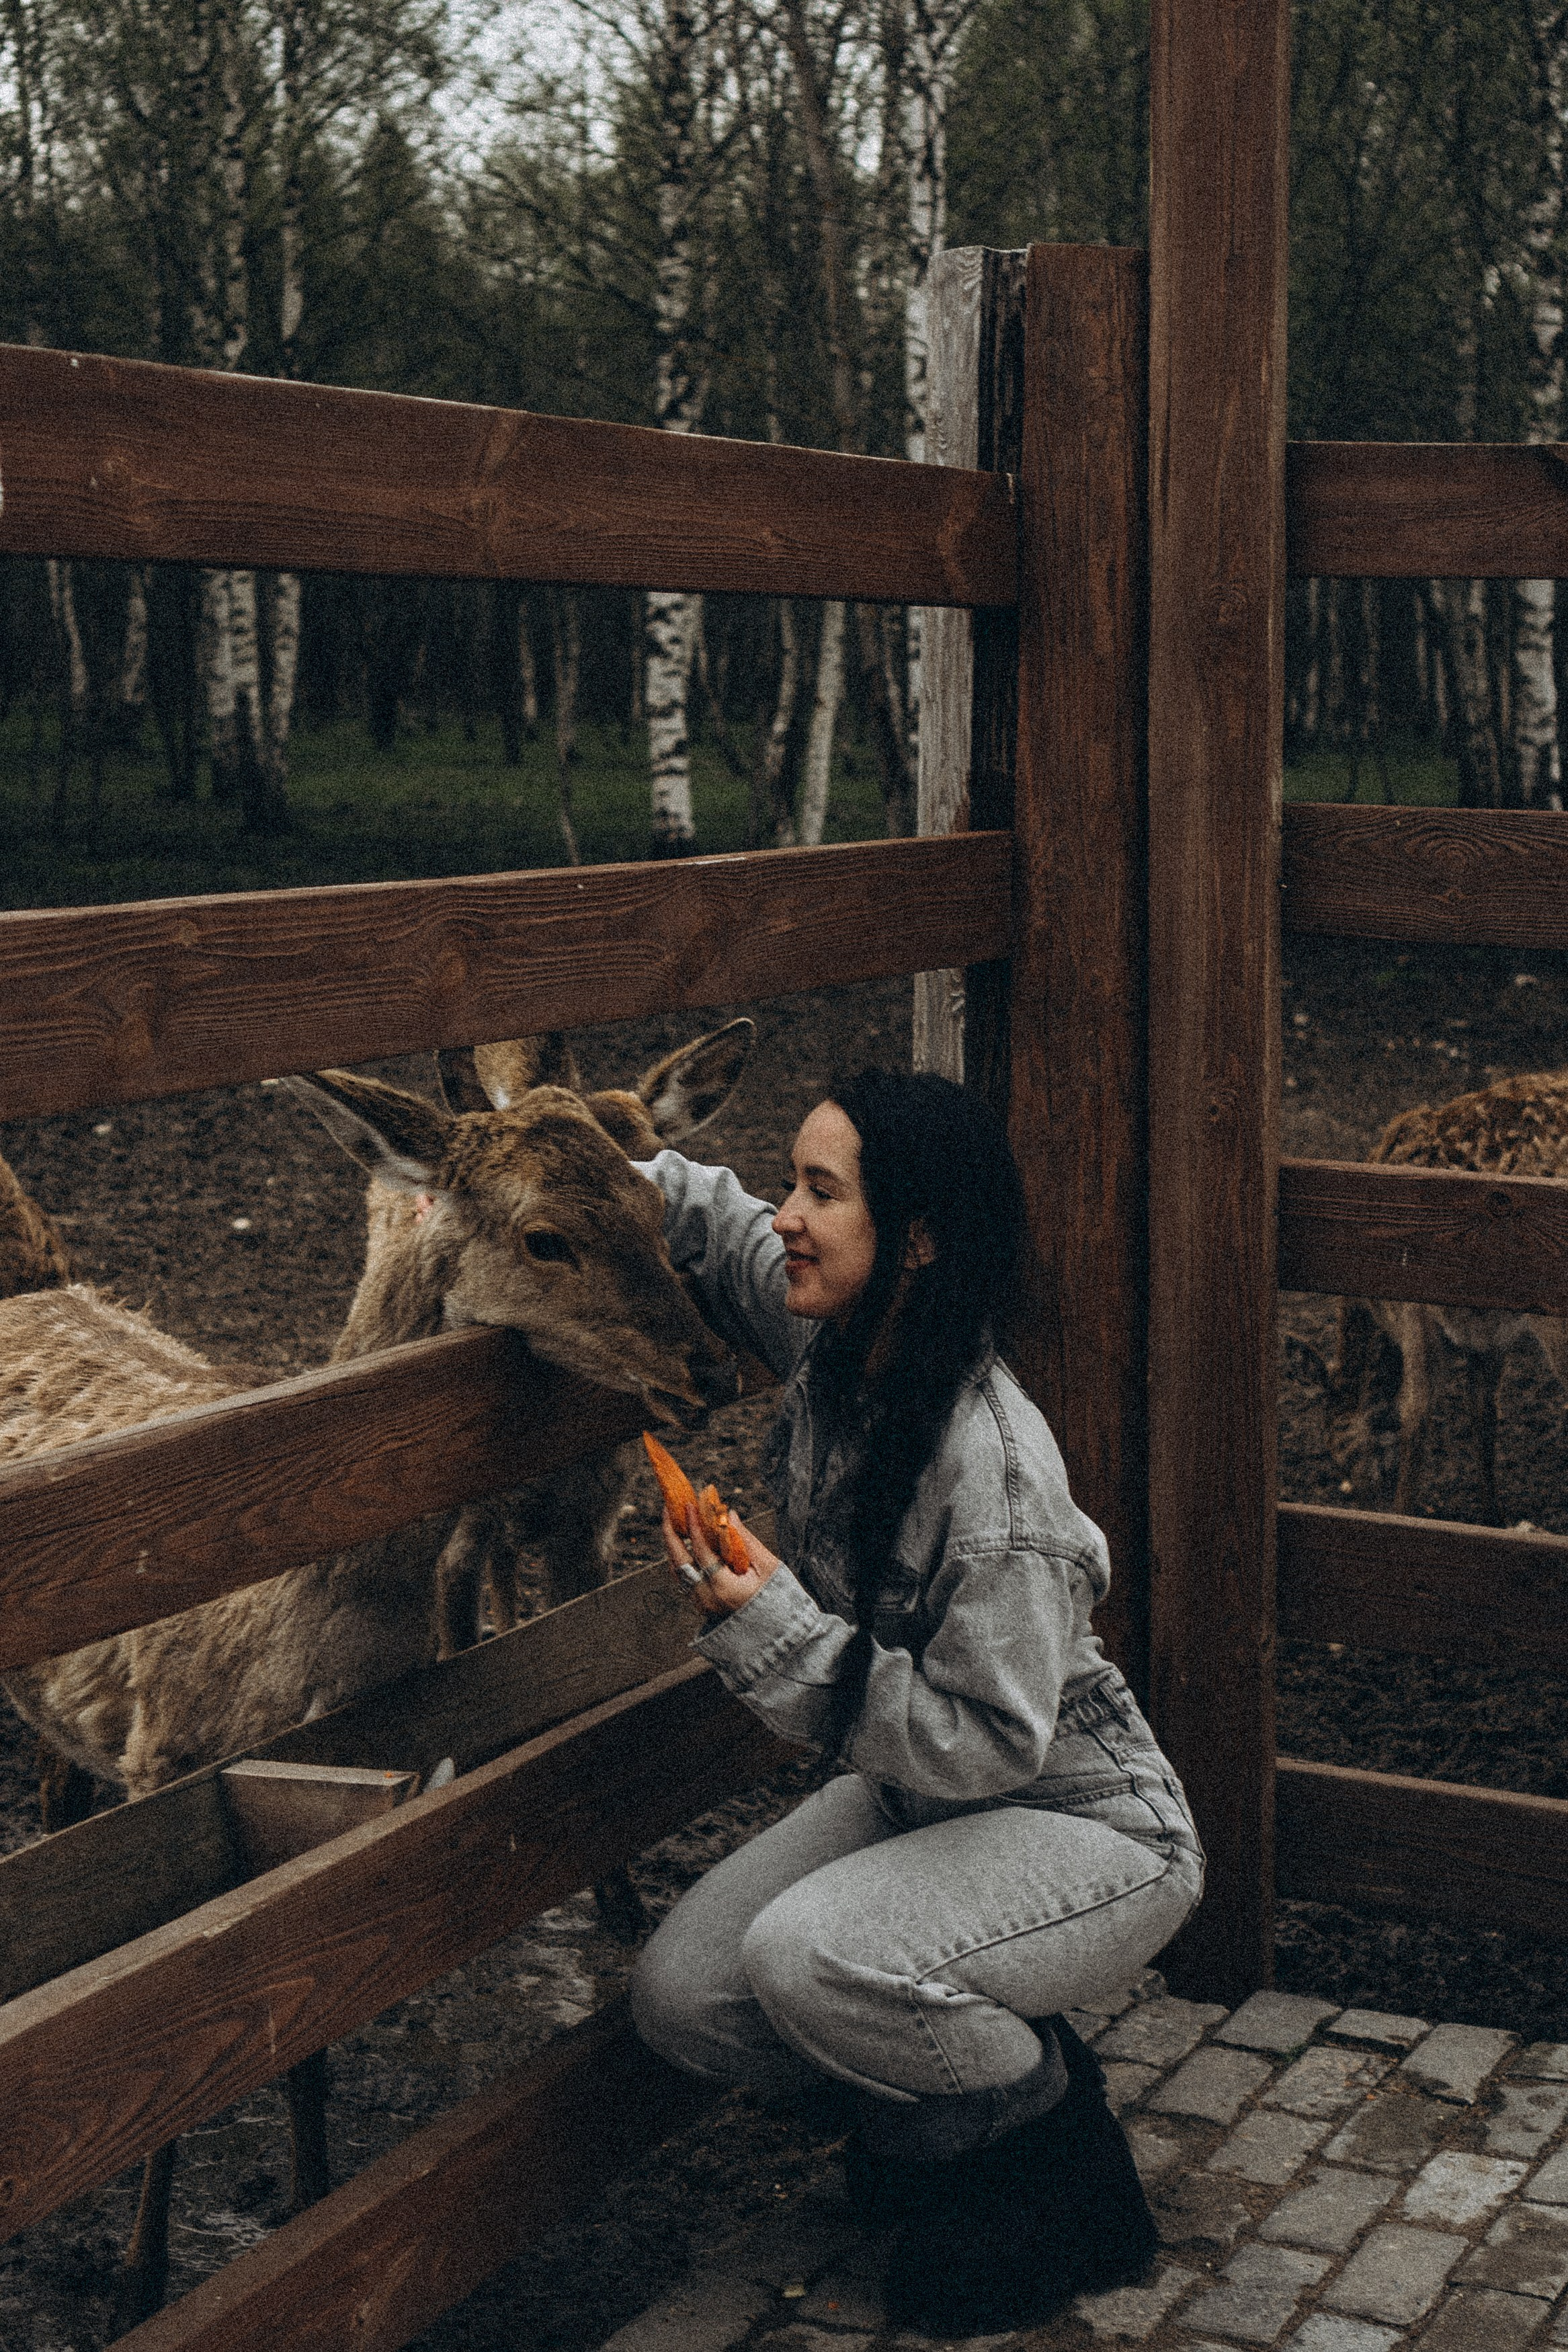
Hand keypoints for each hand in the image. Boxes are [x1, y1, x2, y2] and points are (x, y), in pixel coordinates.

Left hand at [661, 1501, 779, 1616]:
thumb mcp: (767, 1566)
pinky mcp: (701, 1606)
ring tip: (674, 1522)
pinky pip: (684, 1579)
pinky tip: (684, 1542)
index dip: (693, 1526)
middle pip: (679, 1562)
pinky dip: (681, 1559)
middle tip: (668, 1509)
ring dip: (673, 1546)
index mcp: (725, 1589)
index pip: (701, 1552)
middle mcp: (708, 1599)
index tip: (689, 1505)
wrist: (776, 1628)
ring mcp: (702, 1605)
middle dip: (670, 1533)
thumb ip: (745, 1540)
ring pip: (677, 1571)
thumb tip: (728, 1514)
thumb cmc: (777, 1595)